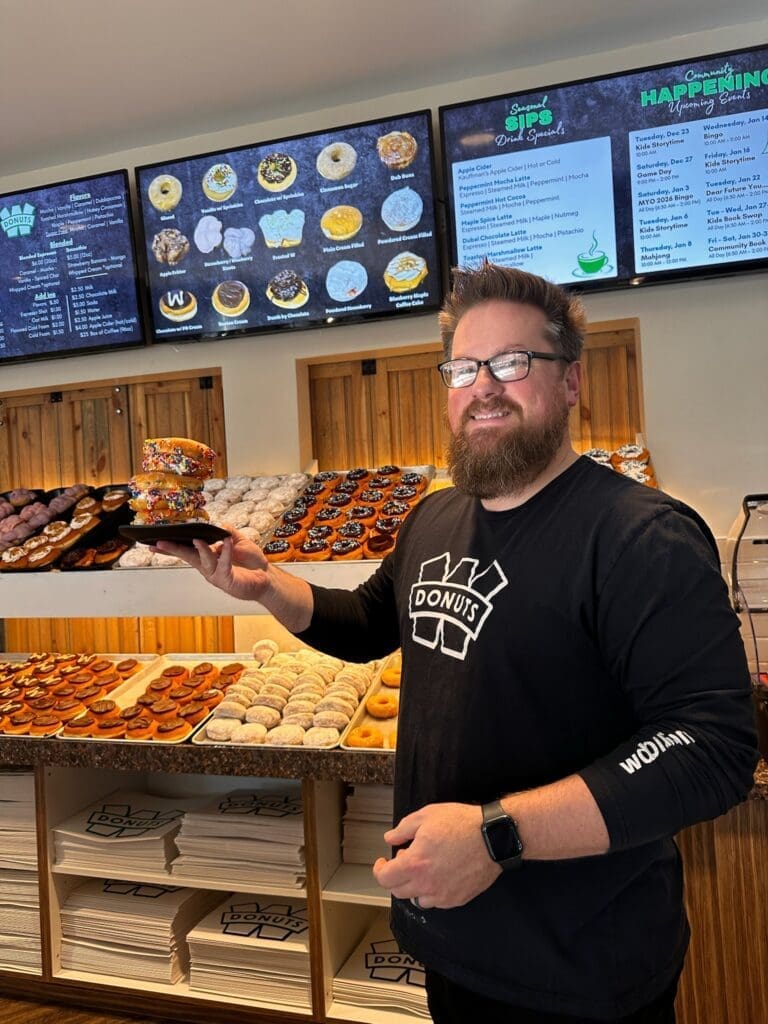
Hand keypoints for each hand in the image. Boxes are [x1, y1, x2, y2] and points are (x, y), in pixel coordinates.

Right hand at [155, 528, 270, 601]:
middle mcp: (207, 568)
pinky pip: (223, 564)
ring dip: (200, 549)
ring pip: (203, 561)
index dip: (170, 547)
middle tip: (158, 543)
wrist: (267, 577)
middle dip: (173, 549)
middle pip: (187, 556)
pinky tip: (225, 543)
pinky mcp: (227, 580)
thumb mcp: (238, 541)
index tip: (153, 542)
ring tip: (196, 538)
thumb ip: (226, 532)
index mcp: (207, 558)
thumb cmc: (251, 562)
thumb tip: (216, 524)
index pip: (186, 550)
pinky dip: (225, 553)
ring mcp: (216, 575)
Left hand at [372, 802, 500, 909]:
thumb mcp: (426, 816)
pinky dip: (432, 892)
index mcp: (414, 864)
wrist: (492, 837)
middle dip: (396, 876)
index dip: (380, 870)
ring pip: (417, 900)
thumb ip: (403, 829)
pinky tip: (440, 875)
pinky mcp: (457, 899)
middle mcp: (426, 884)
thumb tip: (390, 839)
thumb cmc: (460, 823)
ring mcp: (443, 895)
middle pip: (398, 891)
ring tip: (423, 868)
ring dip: (414, 886)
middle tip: (406, 859)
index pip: (385, 878)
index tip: (383, 861)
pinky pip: (437, 902)